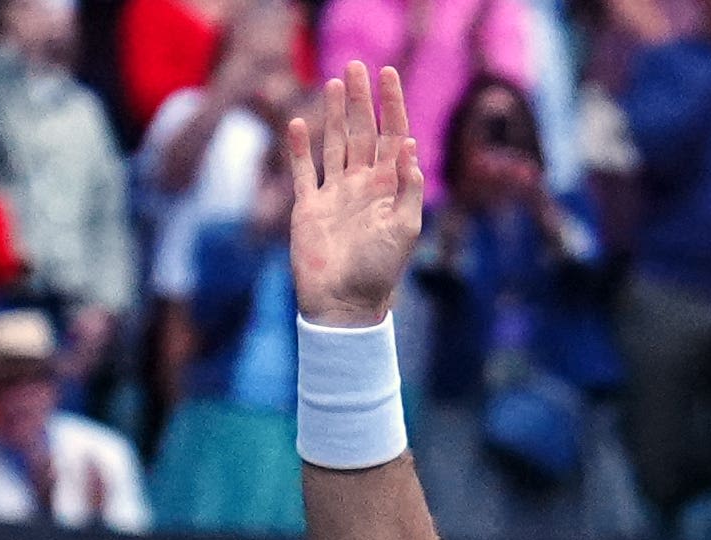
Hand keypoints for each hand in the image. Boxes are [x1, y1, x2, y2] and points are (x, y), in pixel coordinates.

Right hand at [287, 62, 425, 329]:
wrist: (344, 303)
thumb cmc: (380, 272)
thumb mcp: (405, 231)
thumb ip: (409, 190)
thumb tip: (411, 148)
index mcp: (388, 187)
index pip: (392, 135)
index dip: (391, 104)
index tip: (388, 74)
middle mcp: (362, 185)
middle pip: (362, 132)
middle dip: (360, 99)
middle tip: (356, 65)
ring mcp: (335, 194)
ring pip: (334, 144)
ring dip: (334, 114)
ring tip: (334, 83)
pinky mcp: (309, 207)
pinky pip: (303, 171)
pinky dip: (299, 148)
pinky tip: (299, 124)